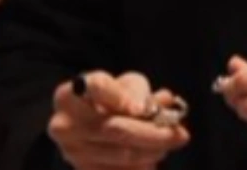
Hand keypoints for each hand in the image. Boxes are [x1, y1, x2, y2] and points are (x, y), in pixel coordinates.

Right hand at [48, 70, 189, 169]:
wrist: (85, 127)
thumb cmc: (108, 101)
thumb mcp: (122, 85)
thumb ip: (140, 93)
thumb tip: (163, 103)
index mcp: (69, 94)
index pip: (97, 87)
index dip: (123, 97)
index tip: (146, 107)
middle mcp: (64, 125)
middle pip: (116, 129)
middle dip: (154, 133)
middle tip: (181, 134)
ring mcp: (73, 153)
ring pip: (123, 154)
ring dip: (153, 151)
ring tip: (167, 143)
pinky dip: (143, 167)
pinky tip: (151, 158)